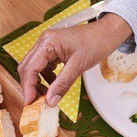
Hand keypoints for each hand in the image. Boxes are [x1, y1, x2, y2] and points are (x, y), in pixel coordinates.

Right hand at [18, 13, 132, 105]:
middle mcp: (44, 42)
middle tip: (37, 102)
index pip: (30, 68)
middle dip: (30, 86)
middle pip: (27, 67)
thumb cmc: (96, 43)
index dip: (28, 87)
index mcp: (47, 42)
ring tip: (47, 96)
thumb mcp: (78, 66)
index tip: (31, 103)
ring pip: (34, 68)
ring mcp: (48, 46)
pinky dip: (46, 78)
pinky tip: (54, 86)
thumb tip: (50, 101)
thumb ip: (62, 84)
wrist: (108, 33)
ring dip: (38, 83)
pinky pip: (44, 66)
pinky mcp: (53, 50)